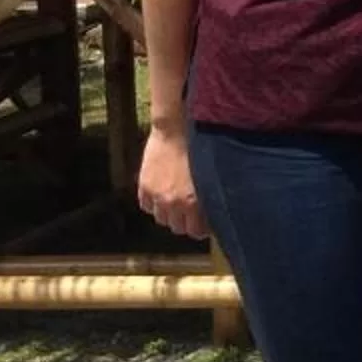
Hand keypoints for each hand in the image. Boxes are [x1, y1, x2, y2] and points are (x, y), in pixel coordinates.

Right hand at [137, 122, 207, 239]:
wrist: (176, 128)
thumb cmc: (201, 148)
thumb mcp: (211, 176)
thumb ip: (211, 196)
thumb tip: (217, 212)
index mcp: (195, 202)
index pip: (196, 232)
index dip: (201, 228)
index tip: (204, 221)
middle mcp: (174, 203)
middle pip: (178, 228)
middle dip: (185, 222)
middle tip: (191, 212)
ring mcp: (157, 196)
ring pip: (162, 219)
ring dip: (169, 214)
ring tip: (176, 201)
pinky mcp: (144, 186)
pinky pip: (146, 206)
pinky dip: (153, 203)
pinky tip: (161, 194)